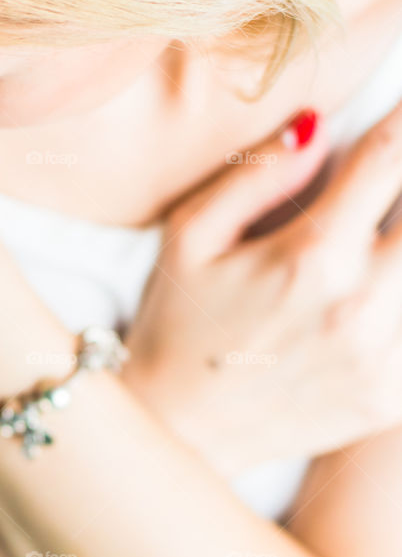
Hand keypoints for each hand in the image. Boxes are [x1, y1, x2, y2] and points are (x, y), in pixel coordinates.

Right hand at [122, 103, 401, 475]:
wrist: (178, 429)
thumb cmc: (178, 323)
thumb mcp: (191, 235)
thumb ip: (258, 175)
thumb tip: (317, 127)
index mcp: (311, 257)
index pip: (390, 159)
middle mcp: (361, 307)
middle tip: (397, 181)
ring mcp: (384, 359)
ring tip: (387, 236)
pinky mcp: (392, 397)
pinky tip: (384, 287)